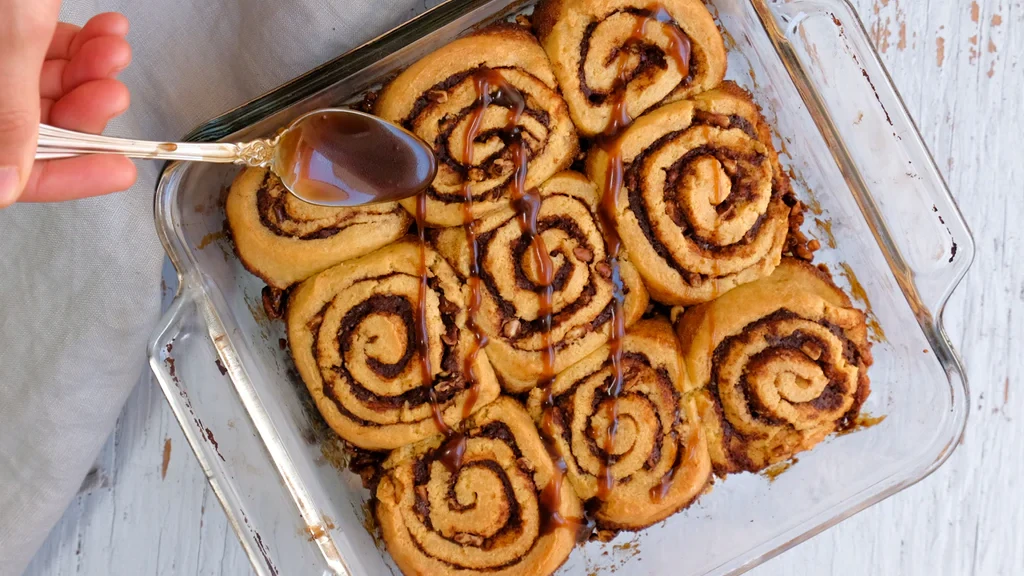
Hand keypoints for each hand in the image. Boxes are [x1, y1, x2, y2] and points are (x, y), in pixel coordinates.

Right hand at [0, 5, 136, 207]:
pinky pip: (41, 53)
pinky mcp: (1, 30)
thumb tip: (2, 189)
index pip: (3, 168)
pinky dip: (79, 48)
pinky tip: (105, 33)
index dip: (61, 176)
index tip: (116, 170)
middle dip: (82, 111)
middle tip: (113, 90)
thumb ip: (9, 115)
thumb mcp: (5, 40)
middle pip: (29, 130)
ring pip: (42, 91)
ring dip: (88, 75)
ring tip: (112, 49)